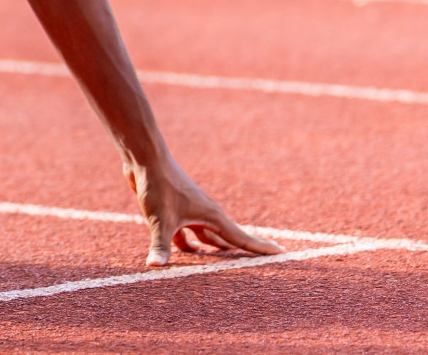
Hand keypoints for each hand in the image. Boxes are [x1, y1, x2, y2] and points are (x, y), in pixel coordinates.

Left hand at [124, 156, 284, 266]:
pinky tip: (185, 255)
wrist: (145, 159)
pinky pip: (186, 232)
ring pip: (206, 237)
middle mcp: (205, 214)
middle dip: (241, 253)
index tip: (282, 253)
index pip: (241, 238)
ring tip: (222, 268)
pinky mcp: (175, 210)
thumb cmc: (158, 186)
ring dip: (212, 251)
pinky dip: (187, 244)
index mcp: (211, 217)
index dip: (261, 248)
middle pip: (228, 239)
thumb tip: (155, 266)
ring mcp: (191, 212)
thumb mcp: (160, 219)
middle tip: (260, 266)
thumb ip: (161, 245)